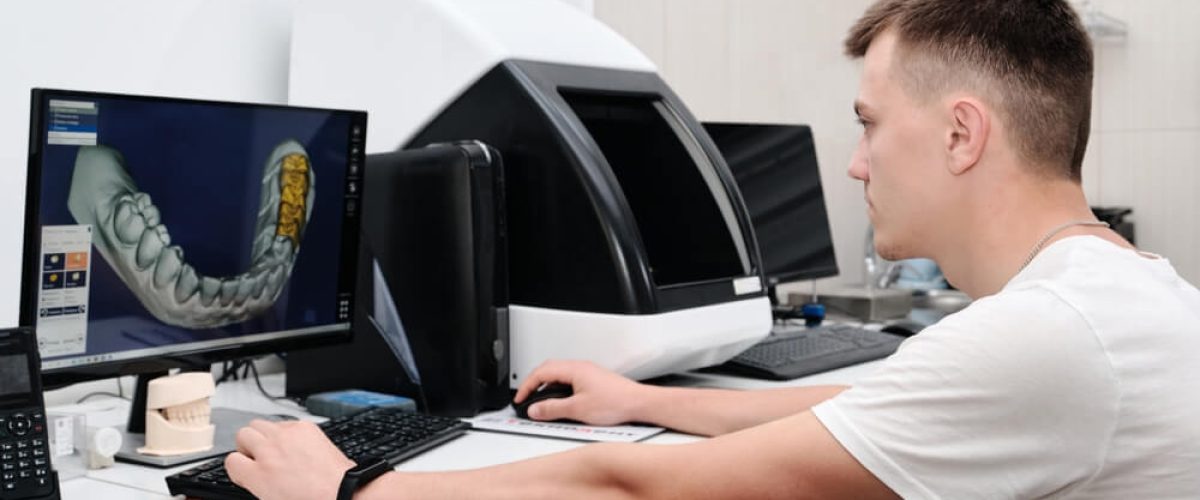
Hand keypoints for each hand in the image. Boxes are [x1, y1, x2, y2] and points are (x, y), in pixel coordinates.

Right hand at [225, 419, 355, 499]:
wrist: (342, 491)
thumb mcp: (272, 498)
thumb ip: (256, 483)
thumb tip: (251, 475)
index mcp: (258, 475)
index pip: (231, 461)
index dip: (239, 467)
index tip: (246, 470)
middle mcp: (270, 451)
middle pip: (242, 435)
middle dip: (249, 447)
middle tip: (260, 458)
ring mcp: (287, 435)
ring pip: (260, 424)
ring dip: (264, 436)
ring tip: (276, 450)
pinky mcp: (304, 427)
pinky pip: (284, 422)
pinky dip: (286, 432)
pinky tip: (295, 446)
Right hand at [513, 360, 648, 424]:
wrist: (638, 403)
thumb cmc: (615, 402)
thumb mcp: (577, 409)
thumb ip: (553, 409)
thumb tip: (535, 409)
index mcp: (573, 369)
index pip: (541, 372)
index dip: (527, 386)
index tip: (520, 398)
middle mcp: (580, 367)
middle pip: (548, 370)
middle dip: (534, 384)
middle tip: (526, 398)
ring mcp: (588, 372)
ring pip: (559, 374)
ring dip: (547, 386)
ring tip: (541, 402)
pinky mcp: (594, 380)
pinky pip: (569, 380)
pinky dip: (559, 389)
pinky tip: (561, 403)